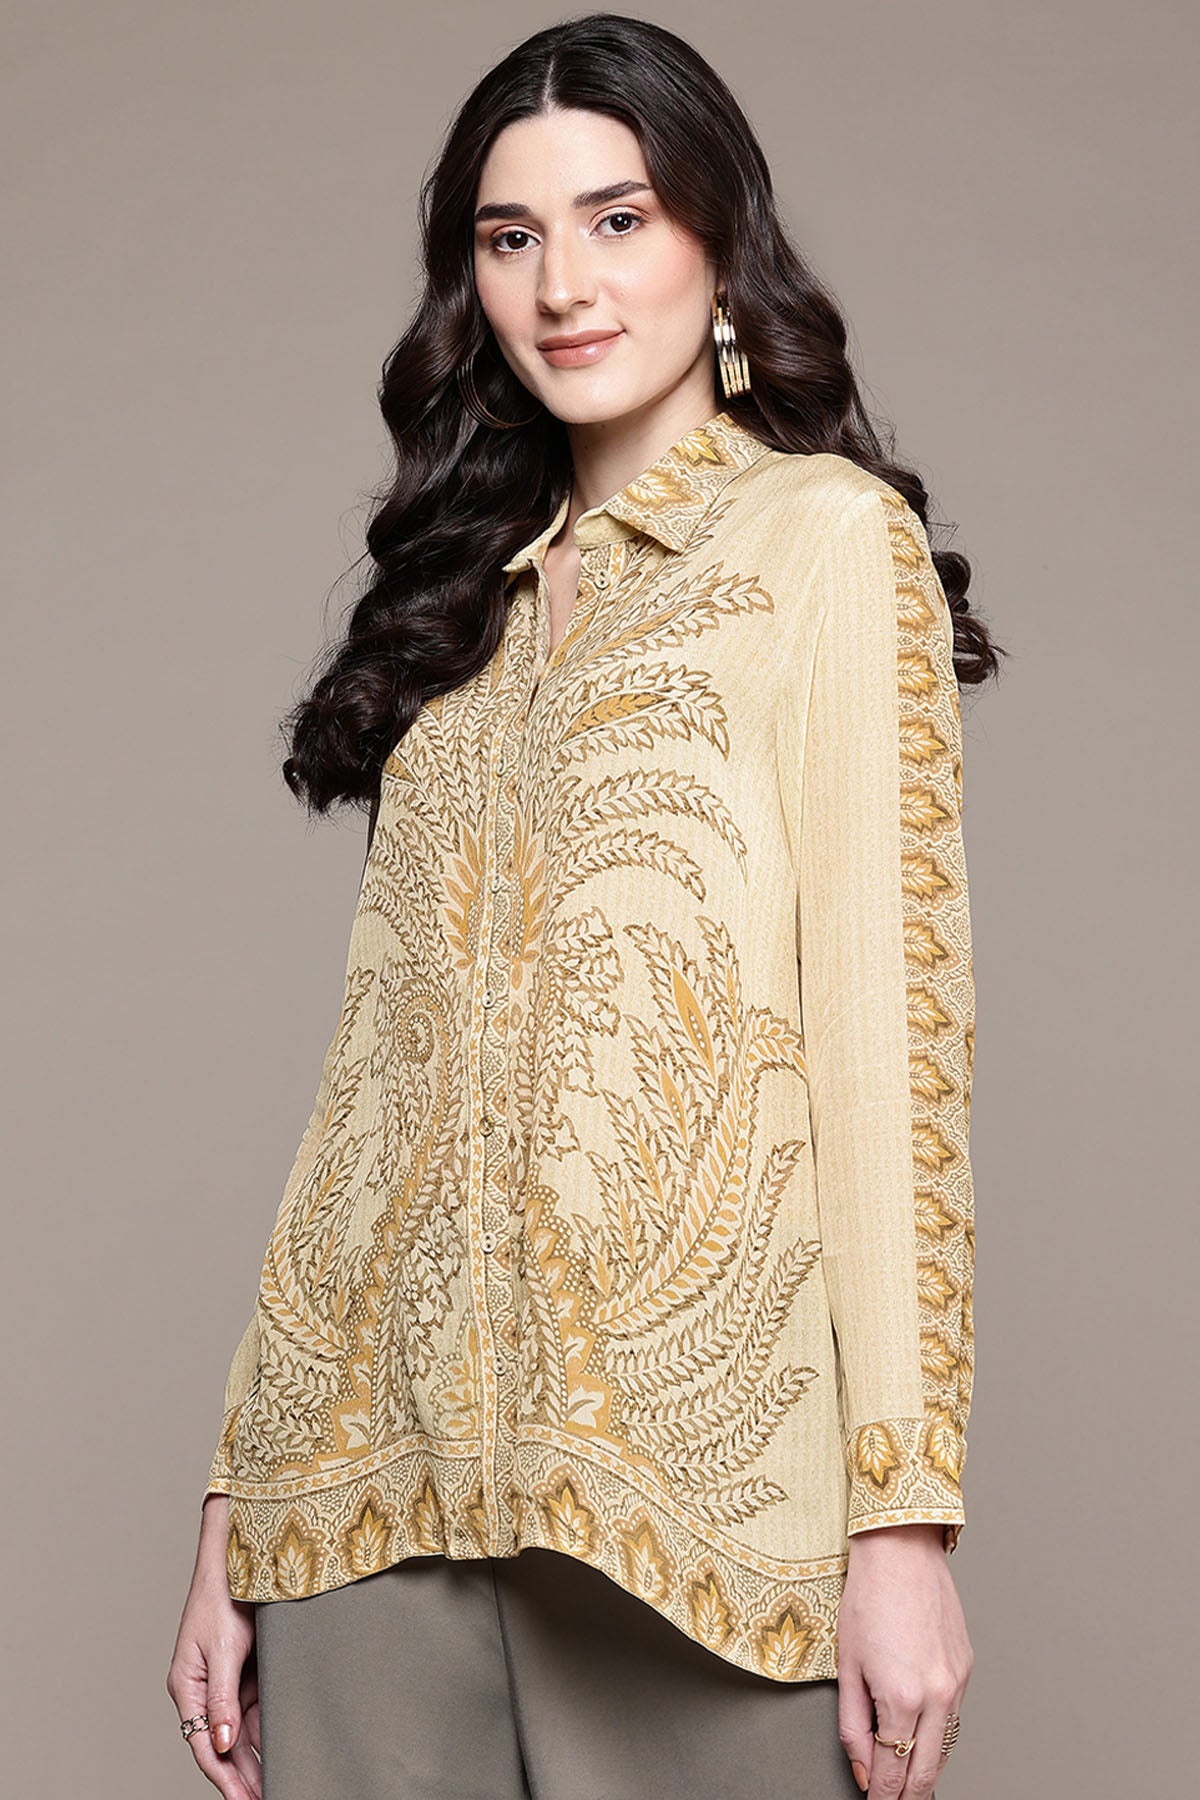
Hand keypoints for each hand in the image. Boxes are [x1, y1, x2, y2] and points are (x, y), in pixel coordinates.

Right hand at [166, 1494, 261, 1798]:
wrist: (240, 1555)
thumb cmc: (223, 1595)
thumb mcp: (223, 1649)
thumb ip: (221, 1698)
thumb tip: (222, 1745)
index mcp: (187, 1686)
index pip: (205, 1744)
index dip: (224, 1777)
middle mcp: (203, 1689)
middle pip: (222, 1744)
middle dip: (241, 1776)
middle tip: (266, 1799)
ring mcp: (224, 1681)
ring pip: (239, 1732)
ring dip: (255, 1759)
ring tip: (276, 1784)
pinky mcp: (244, 1671)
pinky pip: (253, 1710)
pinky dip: (264, 1732)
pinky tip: (280, 1750)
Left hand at [835, 1523, 972, 1796]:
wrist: (900, 1550)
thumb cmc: (868, 1597)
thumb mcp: (847, 1666)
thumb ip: (853, 1726)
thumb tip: (864, 1770)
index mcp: (903, 1698)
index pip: (894, 1773)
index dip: (883, 1799)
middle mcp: (938, 1695)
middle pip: (926, 1771)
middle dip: (907, 1796)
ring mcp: (957, 1682)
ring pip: (945, 1749)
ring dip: (925, 1770)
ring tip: (906, 1782)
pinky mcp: (966, 1668)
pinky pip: (955, 1718)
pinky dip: (939, 1736)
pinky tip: (923, 1738)